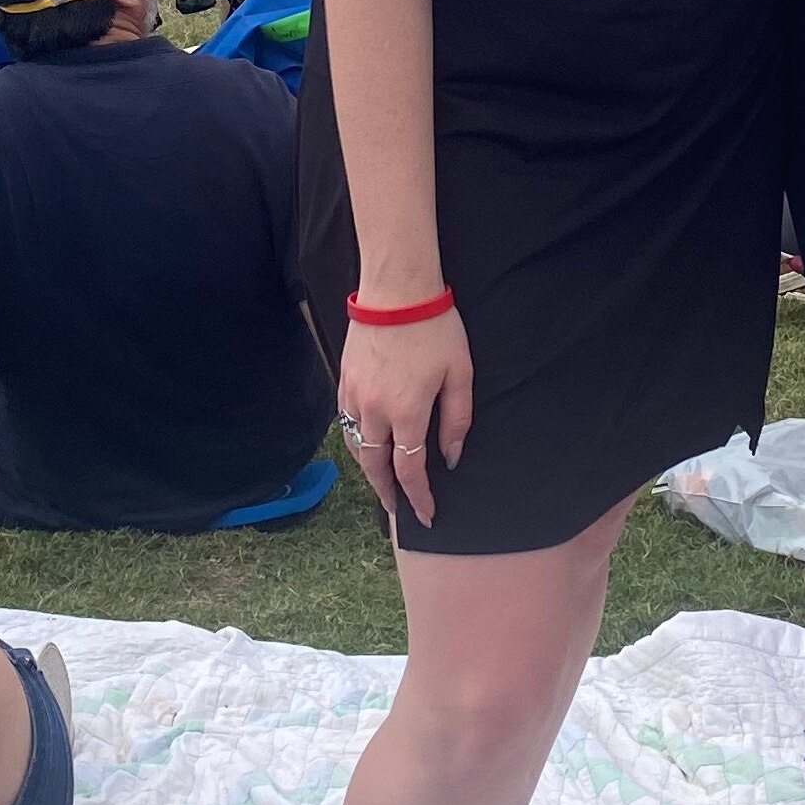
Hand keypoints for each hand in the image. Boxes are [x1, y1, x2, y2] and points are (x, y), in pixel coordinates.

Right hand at [334, 307, 473, 527]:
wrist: (396, 289)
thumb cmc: (435, 328)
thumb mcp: (460, 373)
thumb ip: (456, 420)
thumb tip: (451, 457)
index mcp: (407, 412)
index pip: (409, 471)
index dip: (418, 498)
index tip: (426, 515)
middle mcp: (374, 410)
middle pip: (375, 467)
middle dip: (387, 493)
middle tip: (397, 509)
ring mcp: (355, 395)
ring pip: (355, 447)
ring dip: (368, 469)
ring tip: (382, 482)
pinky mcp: (344, 380)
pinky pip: (346, 422)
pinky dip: (355, 441)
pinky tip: (366, 443)